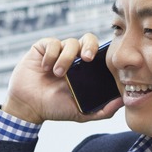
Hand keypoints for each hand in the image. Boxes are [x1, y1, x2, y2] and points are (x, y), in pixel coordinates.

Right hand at [1, 34, 121, 124]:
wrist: (28, 107)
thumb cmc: (54, 108)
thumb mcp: (81, 113)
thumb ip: (102, 111)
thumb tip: (122, 103)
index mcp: (85, 69)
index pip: (99, 52)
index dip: (102, 52)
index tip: (99, 63)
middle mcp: (74, 58)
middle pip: (88, 39)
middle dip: (90, 46)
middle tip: (88, 58)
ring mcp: (58, 52)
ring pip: (70, 43)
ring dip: (66, 58)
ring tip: (58, 74)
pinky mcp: (42, 48)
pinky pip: (52, 43)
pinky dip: (51, 55)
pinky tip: (45, 67)